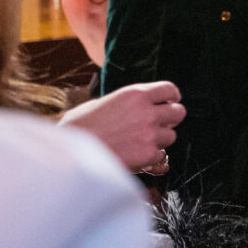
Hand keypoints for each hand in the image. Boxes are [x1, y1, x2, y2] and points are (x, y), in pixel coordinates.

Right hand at [59, 81, 184, 172]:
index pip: (169, 89)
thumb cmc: (77, 129)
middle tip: (159, 124)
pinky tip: (137, 156)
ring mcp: (150, 134)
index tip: (170, 102)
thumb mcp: (98, 104)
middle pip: (178, 112)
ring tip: (139, 142)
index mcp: (134, 94)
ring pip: (171, 136)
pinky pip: (161, 156)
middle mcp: (147, 112)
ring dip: (159, 140)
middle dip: (170, 119)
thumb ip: (121, 103)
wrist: (69, 154)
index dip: (171, 97)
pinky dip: (152, 158)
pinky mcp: (148, 154)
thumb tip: (130, 107)